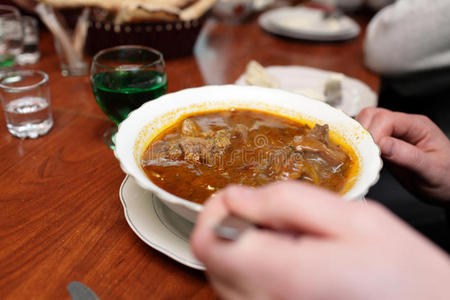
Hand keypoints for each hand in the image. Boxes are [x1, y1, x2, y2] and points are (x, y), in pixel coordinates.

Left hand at [191, 182, 449, 299]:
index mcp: (283, 276)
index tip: (236, 196)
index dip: (212, 212)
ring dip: (242, 247)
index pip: (208, 243)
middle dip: (231, 226)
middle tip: (275, 216)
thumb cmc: (402, 273)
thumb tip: (237, 196)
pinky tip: (290, 260)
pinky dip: (253, 268)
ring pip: (223, 277)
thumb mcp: (353, 218)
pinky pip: (242, 292)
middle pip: (210, 260)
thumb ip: (287, 201)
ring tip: (291, 240)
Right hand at [356, 107, 449, 204]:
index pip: (386, 119)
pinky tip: (359, 157)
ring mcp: (392, 134)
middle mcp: (403, 126)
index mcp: (417, 126)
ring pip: (365, 123)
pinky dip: (357, 145)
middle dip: (361, 133)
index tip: (370, 153)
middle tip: (360, 154)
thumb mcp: (432, 170)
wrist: (449, 188)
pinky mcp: (384, 145)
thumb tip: (383, 145)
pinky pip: (365, 137)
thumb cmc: (447, 178)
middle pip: (371, 115)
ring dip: (357, 137)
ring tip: (358, 156)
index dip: (373, 134)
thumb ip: (408, 156)